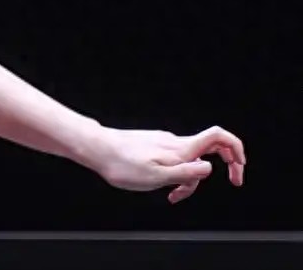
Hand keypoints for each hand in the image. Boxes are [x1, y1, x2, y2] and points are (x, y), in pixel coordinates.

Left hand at [91, 125, 245, 203]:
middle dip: (225, 167)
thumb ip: (185, 173)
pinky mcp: (153, 146)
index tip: (239, 170)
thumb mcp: (156, 176)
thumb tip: (210, 168)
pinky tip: (163, 187)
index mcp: (180, 149)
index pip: (218, 137)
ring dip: (191, 179)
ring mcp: (163, 143)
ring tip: (174, 196)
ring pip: (190, 159)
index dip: (237, 149)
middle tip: (232, 183)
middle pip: (211, 150)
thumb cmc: (121, 164)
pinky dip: (176, 175)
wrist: (95, 148)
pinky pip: (175, 160)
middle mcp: (174, 142)